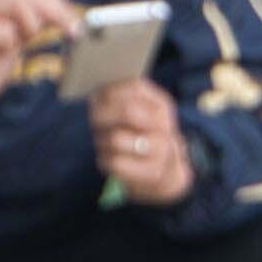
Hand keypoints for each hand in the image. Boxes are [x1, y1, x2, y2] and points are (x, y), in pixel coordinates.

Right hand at [0, 0, 77, 153]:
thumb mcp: (16, 39)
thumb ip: (33, 21)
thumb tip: (66, 11)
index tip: (73, 23)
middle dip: (55, 10)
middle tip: (71, 33)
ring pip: (19, 4)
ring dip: (32, 27)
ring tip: (22, 43)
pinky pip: (5, 32)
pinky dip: (11, 45)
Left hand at [91, 74, 196, 207]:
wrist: (166, 173)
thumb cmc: (141, 136)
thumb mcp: (139, 112)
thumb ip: (119, 98)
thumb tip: (95, 94)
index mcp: (161, 104)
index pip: (134, 87)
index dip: (108, 91)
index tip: (97, 99)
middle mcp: (165, 126)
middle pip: (127, 111)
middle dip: (101, 115)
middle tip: (95, 121)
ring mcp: (162, 150)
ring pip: (116, 139)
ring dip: (101, 140)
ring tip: (105, 142)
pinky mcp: (153, 173)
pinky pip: (115, 162)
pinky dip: (104, 160)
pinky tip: (109, 159)